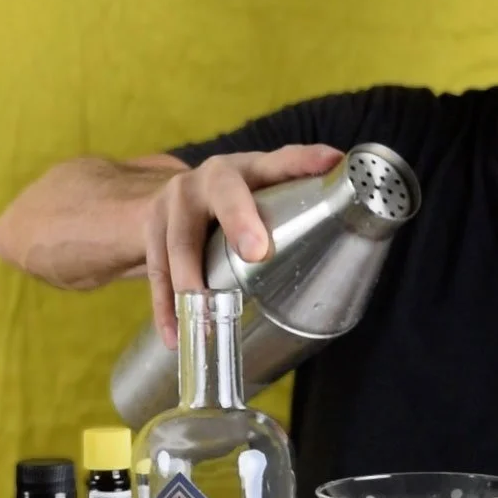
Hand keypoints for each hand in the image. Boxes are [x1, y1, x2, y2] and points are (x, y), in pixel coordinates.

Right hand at [145, 144, 342, 345]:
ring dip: (191, 280)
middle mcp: (205, 180)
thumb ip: (301, 184)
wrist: (174, 199)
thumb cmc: (234, 198)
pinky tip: (178, 336)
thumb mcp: (263, 186)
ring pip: (179, 241)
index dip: (304, 161)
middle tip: (256, 252)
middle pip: (221, 196)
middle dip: (238, 221)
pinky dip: (167, 309)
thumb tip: (345, 176)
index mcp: (245, 169)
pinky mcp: (151, 236)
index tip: (329, 164)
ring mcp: (172, 207)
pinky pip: (156, 274)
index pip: (279, 161)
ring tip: (204, 314)